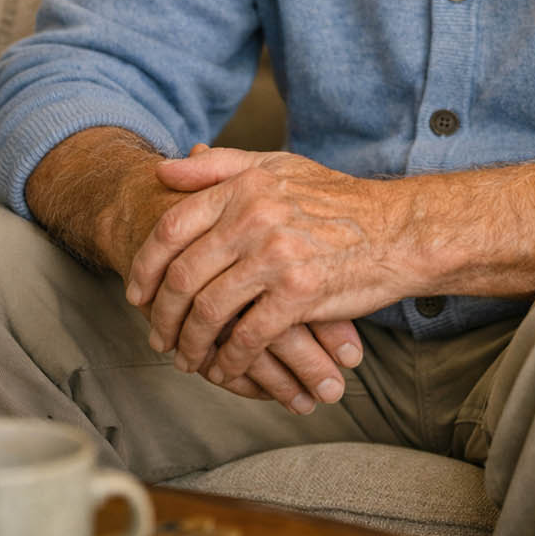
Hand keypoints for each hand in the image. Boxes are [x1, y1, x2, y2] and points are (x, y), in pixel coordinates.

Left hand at [125, 146, 401, 397]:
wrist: (398, 230)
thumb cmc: (336, 200)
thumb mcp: (279, 166)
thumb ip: (221, 166)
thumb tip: (166, 169)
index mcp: (245, 186)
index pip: (172, 228)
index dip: (145, 266)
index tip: (137, 292)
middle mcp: (255, 217)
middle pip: (184, 276)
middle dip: (163, 316)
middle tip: (159, 336)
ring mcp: (277, 257)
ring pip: (210, 312)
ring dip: (191, 345)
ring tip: (188, 358)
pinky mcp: (300, 295)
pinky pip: (248, 337)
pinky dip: (231, 360)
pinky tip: (227, 369)